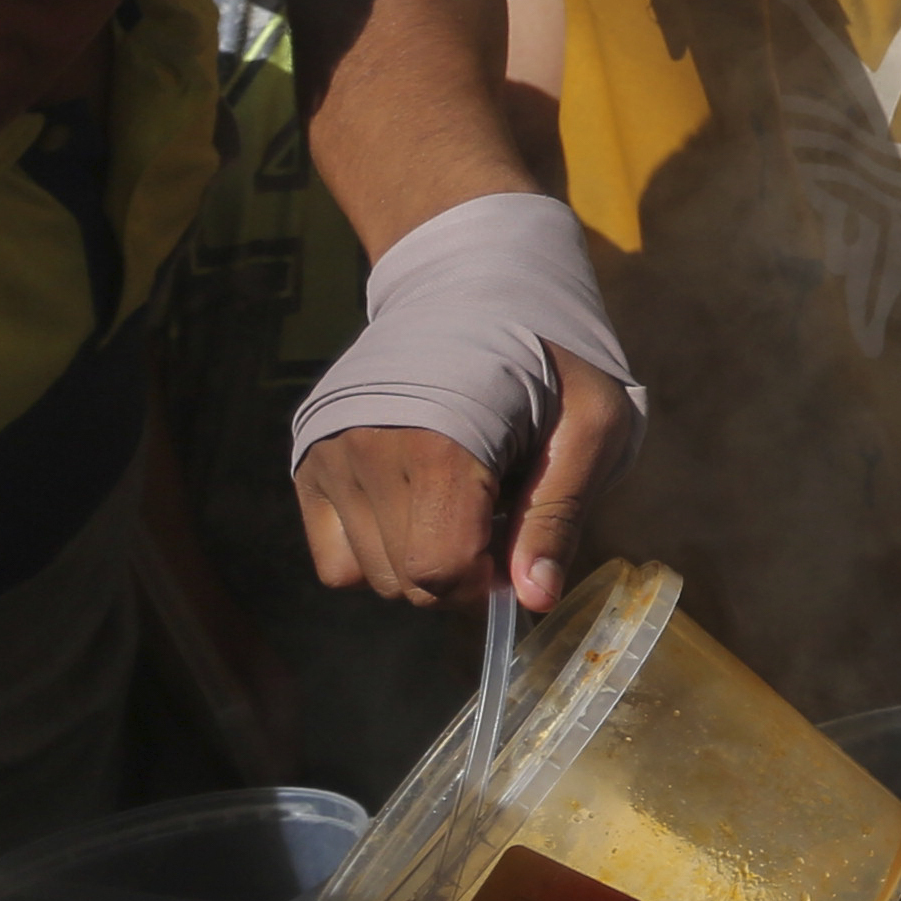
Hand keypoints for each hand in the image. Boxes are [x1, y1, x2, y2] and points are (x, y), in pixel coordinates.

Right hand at [289, 338, 632, 612]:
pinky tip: (415, 508)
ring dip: (420, 561)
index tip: (515, 552)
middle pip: (407, 582)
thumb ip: (559, 516)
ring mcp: (330, 456)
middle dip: (459, 575)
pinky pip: (335, 562)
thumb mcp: (592, 427)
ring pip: (369, 577)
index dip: (486, 582)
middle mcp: (369, 448)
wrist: (476, 300)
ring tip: (457, 500)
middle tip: (493, 520)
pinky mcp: (308, 465)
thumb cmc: (551, 367)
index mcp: (441, 441)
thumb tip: (535, 600)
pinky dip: (375, 554)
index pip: (441, 569)